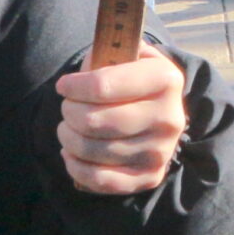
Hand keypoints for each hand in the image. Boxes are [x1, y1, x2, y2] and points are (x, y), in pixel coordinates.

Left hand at [55, 45, 186, 195]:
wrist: (156, 107)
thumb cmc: (128, 78)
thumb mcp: (122, 55)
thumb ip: (105, 54)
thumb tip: (88, 70)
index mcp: (165, 79)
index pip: (102, 85)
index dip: (73, 86)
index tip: (64, 86)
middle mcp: (170, 118)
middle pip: (93, 121)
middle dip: (69, 113)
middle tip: (67, 108)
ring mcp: (162, 151)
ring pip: (93, 150)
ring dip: (68, 138)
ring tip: (68, 128)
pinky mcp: (151, 176)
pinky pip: (101, 180)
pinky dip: (76, 167)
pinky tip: (71, 155)